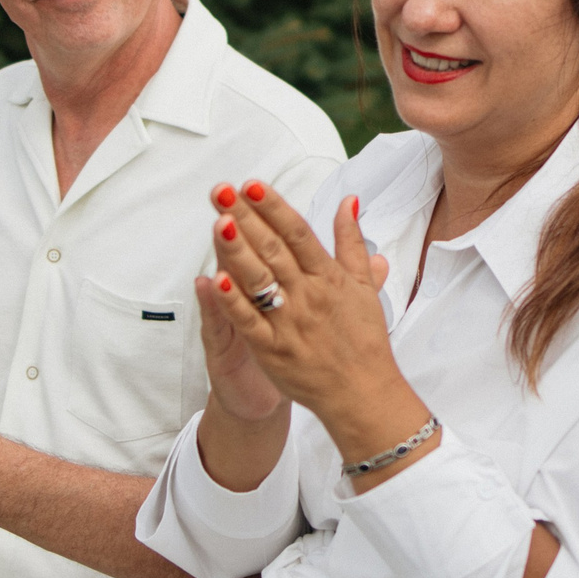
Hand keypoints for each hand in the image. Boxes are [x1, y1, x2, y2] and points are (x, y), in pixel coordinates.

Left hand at [202, 182, 407, 456]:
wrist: (363, 393)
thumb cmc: (364, 339)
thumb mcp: (364, 286)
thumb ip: (352, 241)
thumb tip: (348, 201)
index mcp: (329, 277)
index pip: (298, 233)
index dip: (274, 207)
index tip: (251, 184)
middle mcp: (309, 295)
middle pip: (273, 250)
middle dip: (246, 218)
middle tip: (220, 190)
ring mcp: (290, 323)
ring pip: (259, 281)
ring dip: (236, 250)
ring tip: (217, 221)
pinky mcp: (273, 351)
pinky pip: (249, 323)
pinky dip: (232, 302)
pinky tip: (214, 278)